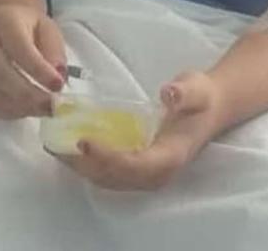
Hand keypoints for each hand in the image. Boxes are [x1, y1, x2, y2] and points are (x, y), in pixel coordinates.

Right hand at [0, 4, 65, 119]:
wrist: (1, 26)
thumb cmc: (28, 28)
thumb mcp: (47, 28)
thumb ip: (54, 50)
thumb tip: (58, 75)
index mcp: (3, 20)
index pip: (19, 47)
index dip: (38, 69)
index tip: (58, 85)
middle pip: (0, 73)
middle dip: (28, 93)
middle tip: (51, 105)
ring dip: (20, 106)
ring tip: (43, 109)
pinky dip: (9, 111)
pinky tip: (27, 110)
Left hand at [49, 70, 222, 190]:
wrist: (211, 107)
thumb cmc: (202, 97)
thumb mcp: (195, 88)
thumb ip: (183, 92)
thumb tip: (168, 94)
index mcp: (170, 156)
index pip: (134, 165)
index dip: (107, 157)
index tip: (83, 140)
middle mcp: (158, 172)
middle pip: (116, 178)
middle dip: (84, 165)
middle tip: (56, 145)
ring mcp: (149, 173)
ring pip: (110, 179)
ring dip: (82, 167)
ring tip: (56, 147)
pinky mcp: (141, 167)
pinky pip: (111, 172)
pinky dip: (89, 164)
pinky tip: (72, 148)